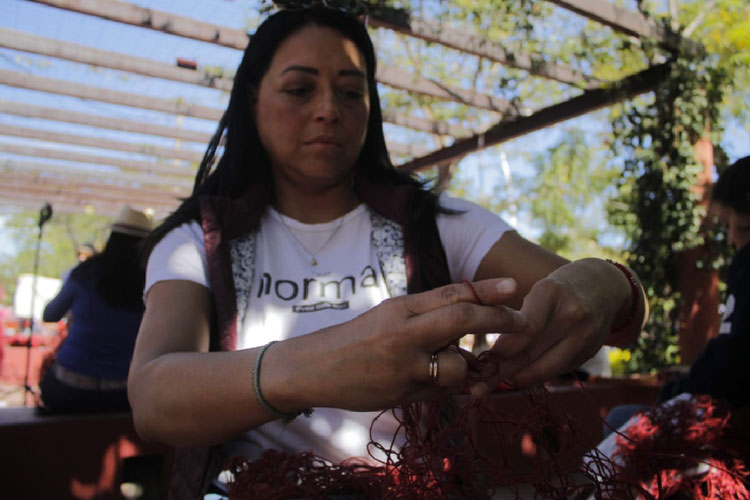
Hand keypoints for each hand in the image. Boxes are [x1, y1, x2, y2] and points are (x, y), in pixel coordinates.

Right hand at [287, 278, 526, 411]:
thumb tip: (471, 314)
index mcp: (400, 308)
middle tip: (523, 322)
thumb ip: (428, 315)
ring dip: (465, 364)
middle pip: (462, 317)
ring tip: (448, 363)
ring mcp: (404, 366)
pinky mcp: (403, 393)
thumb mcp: (389, 316)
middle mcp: (403, 333)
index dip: (487, 290)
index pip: (451, 293)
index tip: (514, 287)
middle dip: (498, 319)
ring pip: (458, 364)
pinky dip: (450, 384)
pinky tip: (434, 379)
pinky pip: (444, 390)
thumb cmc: (356, 339)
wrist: (315, 369)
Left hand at [470, 259, 628, 396]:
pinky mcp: (590, 353)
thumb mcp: (538, 289)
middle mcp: (571, 314)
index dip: (501, 349)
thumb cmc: (558, 289)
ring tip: (492, 384)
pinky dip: (534, 376)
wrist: (605, 287)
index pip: (524, 328)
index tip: (480, 360)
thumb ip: (517, 315)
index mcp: (552, 292)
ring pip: (543, 368)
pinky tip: (517, 377)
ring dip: (516, 378)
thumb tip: (486, 352)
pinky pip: (556, 371)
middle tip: (476, 385)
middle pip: (530, 352)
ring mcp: (585, 336)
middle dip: (500, 371)